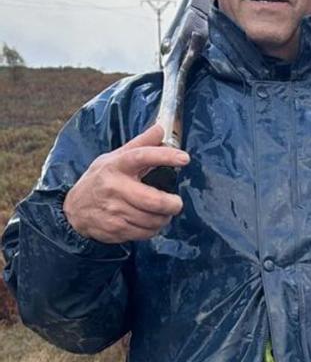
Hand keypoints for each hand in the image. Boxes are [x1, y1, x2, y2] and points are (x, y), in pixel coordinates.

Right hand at [63, 123, 186, 242]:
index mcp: (116, 165)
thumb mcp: (114, 158)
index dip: (164, 156)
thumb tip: (161, 128)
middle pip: (154, 200)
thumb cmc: (101, 180)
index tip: (184, 158)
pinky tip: (149, 222)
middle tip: (176, 203)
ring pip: (152, 219)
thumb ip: (140, 145)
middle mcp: (114, 187)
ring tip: (162, 213)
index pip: (141, 156)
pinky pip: (145, 233)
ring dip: (163, 218)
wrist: (74, 209)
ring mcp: (114, 210)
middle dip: (172, 204)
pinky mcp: (115, 228)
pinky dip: (153, 229)